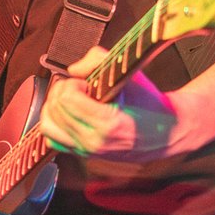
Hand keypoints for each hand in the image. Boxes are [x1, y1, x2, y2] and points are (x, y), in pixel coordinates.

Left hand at [38, 48, 178, 159]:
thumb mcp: (131, 74)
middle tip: (82, 88)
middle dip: (64, 91)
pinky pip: (53, 140)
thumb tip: (74, 69)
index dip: (74, 83)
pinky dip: (54, 123)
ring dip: (54, 106)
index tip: (88, 83)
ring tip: (71, 99)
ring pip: (48, 126)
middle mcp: (94, 142)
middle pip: (55, 109)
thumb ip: (98, 60)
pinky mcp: (83, 154)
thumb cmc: (150, 103)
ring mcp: (87, 151)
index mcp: (107, 124)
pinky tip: (68, 113)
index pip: (67, 98)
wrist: (166, 132)